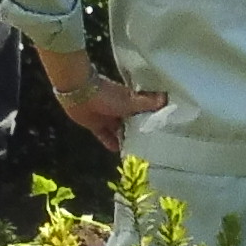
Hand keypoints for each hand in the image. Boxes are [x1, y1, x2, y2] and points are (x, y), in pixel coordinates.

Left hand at [47, 64, 165, 151]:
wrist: (79, 93)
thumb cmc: (107, 95)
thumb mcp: (130, 101)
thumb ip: (147, 103)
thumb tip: (166, 98)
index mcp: (129, 100)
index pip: (143, 111)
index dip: (151, 119)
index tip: (161, 130)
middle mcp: (120, 109)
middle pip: (132, 123)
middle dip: (139, 132)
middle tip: (151, 146)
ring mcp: (108, 118)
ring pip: (120, 131)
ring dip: (126, 139)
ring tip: (137, 152)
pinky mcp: (96, 125)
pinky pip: (106, 136)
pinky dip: (112, 143)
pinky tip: (120, 152)